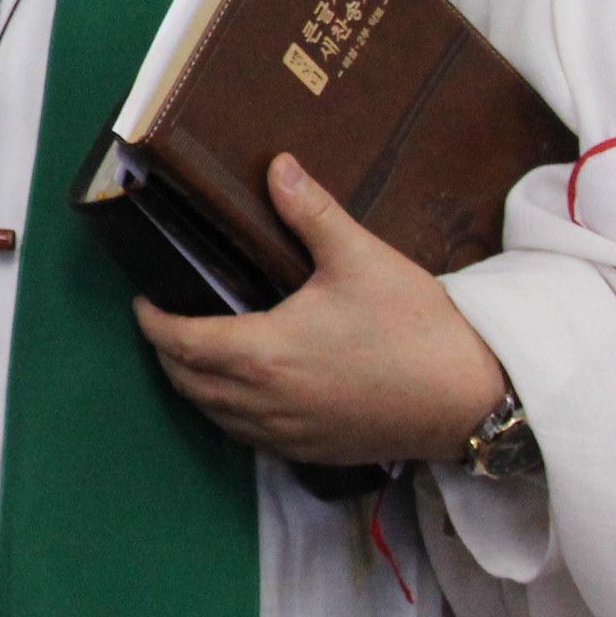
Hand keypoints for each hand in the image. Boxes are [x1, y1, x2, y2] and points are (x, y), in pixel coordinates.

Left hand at [135, 154, 509, 466]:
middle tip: (166, 320)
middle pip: (187, 383)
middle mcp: (264, 402)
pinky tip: (243, 394)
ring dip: (194, 386)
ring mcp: (288, 434)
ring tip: (196, 353)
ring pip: (214, 415)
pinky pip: (248, 438)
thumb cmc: (415, 328)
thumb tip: (277, 164)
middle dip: (167, 353)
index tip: (143, 300)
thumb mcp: (360, 258)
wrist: (472, 398)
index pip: (180, 342)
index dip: (152, 322)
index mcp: (262, 353)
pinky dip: (229, 415)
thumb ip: (311, 211)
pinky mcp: (313, 452)